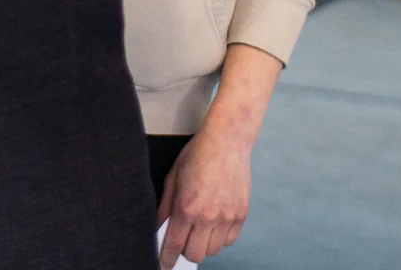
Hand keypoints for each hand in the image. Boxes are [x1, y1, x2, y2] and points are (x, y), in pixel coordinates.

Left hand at [158, 120, 251, 263]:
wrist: (226, 142)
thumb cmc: (197, 155)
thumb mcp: (173, 177)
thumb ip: (165, 206)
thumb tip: (159, 227)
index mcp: (187, 207)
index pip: (175, 245)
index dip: (168, 259)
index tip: (165, 265)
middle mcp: (208, 217)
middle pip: (196, 254)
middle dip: (186, 252)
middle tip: (183, 242)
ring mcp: (227, 217)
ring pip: (214, 250)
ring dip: (204, 245)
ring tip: (200, 230)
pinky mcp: (241, 214)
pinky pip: (230, 240)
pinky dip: (221, 238)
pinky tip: (215, 224)